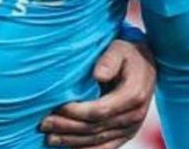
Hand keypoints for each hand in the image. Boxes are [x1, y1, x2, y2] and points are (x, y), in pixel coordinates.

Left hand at [40, 40, 155, 147]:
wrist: (145, 64)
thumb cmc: (126, 53)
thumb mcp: (119, 49)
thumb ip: (109, 60)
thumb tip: (99, 75)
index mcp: (133, 95)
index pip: (100, 110)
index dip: (76, 112)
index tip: (55, 108)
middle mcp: (134, 116)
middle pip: (96, 127)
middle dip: (67, 127)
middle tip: (43, 124)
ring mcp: (131, 127)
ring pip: (98, 140)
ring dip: (72, 141)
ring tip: (49, 138)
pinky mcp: (126, 133)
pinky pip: (106, 147)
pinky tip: (68, 148)